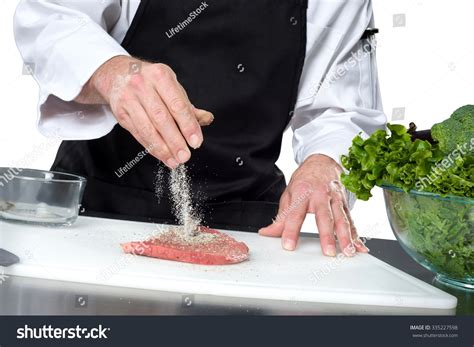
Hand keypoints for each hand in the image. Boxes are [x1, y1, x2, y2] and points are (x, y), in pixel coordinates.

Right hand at [75, 55, 213, 168]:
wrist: (118, 74)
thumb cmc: (151, 82)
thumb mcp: (171, 87)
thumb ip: (188, 106)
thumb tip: (207, 119)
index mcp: (161, 76)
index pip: (178, 105)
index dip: (188, 125)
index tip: (196, 141)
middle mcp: (142, 85)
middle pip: (161, 118)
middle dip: (175, 141)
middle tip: (185, 156)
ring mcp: (129, 98)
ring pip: (147, 128)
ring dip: (162, 148)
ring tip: (174, 160)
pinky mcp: (120, 112)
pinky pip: (138, 133)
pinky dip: (151, 147)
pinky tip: (162, 155)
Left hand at [259, 154, 368, 256]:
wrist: (322, 161)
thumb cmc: (304, 180)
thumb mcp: (288, 194)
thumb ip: (281, 217)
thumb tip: (268, 233)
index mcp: (302, 193)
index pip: (295, 215)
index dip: (290, 231)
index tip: (289, 246)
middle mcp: (320, 195)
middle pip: (324, 218)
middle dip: (327, 236)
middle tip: (328, 252)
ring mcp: (335, 199)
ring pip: (342, 220)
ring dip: (346, 237)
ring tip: (348, 252)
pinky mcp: (344, 203)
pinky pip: (351, 221)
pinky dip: (356, 235)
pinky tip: (360, 246)